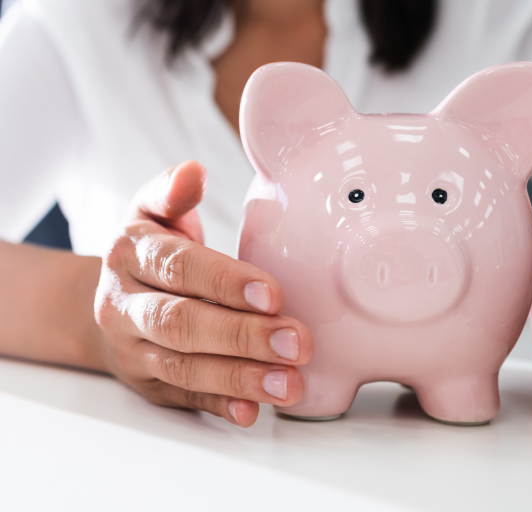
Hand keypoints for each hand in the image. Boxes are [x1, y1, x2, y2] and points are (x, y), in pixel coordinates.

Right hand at [94, 161, 312, 426]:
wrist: (111, 302)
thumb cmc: (151, 253)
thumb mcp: (153, 213)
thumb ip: (172, 192)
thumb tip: (193, 171)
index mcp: (130, 255)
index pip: (177, 268)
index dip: (224, 282)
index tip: (272, 294)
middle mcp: (124, 306)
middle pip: (181, 323)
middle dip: (242, 335)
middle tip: (297, 342)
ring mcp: (134, 350)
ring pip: (183, 367)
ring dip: (239, 378)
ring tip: (288, 382)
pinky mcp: (150, 384)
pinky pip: (184, 397)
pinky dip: (219, 406)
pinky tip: (252, 412)